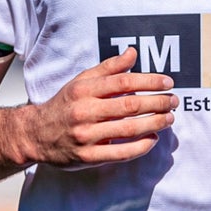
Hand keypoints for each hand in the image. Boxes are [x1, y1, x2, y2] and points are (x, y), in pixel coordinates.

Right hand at [21, 48, 177, 167]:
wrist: (35, 134)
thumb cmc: (65, 104)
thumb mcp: (82, 81)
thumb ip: (109, 68)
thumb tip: (133, 52)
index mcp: (84, 89)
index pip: (123, 82)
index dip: (149, 82)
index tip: (168, 83)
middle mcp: (85, 111)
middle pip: (129, 106)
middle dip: (157, 103)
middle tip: (174, 101)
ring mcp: (86, 136)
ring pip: (128, 129)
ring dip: (154, 123)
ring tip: (169, 118)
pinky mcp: (88, 157)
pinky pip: (120, 152)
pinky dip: (140, 146)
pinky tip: (153, 139)